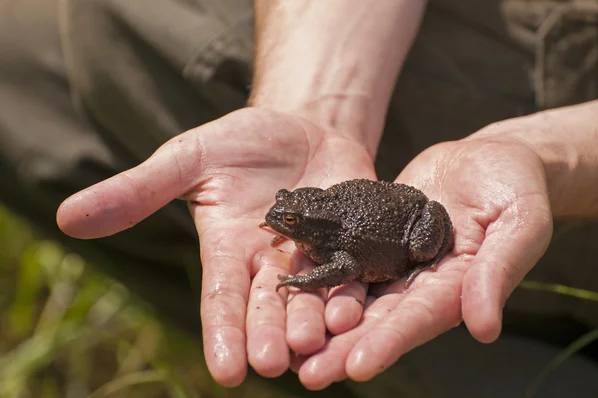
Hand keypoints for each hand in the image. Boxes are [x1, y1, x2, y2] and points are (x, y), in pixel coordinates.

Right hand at [56, 107, 375, 385]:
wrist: (302, 125)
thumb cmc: (240, 143)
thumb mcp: (188, 159)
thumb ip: (140, 191)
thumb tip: (68, 217)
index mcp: (229, 252)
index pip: (221, 300)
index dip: (222, 334)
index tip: (226, 373)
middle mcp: (270, 265)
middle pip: (267, 308)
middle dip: (269, 335)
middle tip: (272, 364)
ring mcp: (314, 256)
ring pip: (313, 299)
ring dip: (314, 323)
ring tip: (316, 343)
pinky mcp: (351, 242)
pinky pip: (353, 273)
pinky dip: (354, 293)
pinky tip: (356, 311)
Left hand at [293, 123, 553, 388]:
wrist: (488, 158)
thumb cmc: (515, 187)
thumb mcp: (520, 223)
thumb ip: (498, 271)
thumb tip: (484, 328)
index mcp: (457, 286)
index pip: (420, 319)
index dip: (389, 343)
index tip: (356, 368)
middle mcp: (421, 283)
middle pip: (380, 320)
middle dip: (345, 347)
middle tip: (310, 374)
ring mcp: (396, 262)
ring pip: (356, 294)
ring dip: (325, 321)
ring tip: (291, 346)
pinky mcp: (377, 239)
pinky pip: (346, 258)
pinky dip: (321, 275)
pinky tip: (292, 288)